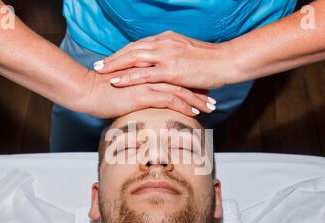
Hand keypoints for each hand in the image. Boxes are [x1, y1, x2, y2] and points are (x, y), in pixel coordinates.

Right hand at [77, 71, 216, 118]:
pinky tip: (194, 112)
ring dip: (197, 100)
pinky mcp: (143, 93)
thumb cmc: (102, 92)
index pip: (175, 75)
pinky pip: (170, 99)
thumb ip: (138, 91)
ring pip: (179, 90)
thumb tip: (146, 101)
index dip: (190, 84)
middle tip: (213, 101)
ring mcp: (147, 82)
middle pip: (182, 81)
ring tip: (210, 108)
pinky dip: (184, 105)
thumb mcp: (124, 89)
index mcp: (147, 69)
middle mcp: (150, 73)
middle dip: (199, 92)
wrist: (86, 92)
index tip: (203, 92)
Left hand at [93, 31, 229, 89]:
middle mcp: (164, 44)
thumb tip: (166, 66)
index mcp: (167, 39)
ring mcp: (167, 56)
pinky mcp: (172, 70)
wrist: (227, 61)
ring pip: (134, 59)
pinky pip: (145, 74)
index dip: (124, 52)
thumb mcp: (189, 54)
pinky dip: (128, 77)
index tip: (111, 59)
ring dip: (115, 65)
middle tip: (98, 65)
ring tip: (101, 72)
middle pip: (132, 49)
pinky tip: (116, 81)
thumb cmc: (211, 61)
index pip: (140, 45)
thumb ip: (174, 57)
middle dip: (114, 58)